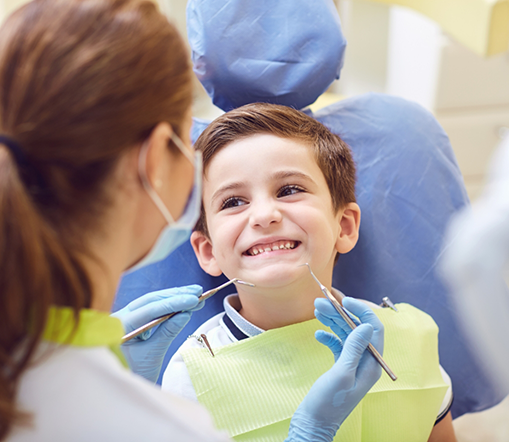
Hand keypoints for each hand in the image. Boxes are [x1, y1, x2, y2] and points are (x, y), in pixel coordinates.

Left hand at [111, 285, 202, 382]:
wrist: (121, 390)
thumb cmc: (133, 375)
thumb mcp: (152, 355)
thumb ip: (168, 332)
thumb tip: (185, 313)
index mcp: (119, 326)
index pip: (150, 309)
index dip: (174, 303)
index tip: (193, 299)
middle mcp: (120, 317)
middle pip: (151, 300)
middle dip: (176, 295)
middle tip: (198, 292)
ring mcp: (126, 318)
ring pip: (152, 302)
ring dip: (175, 298)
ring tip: (196, 295)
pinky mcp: (133, 321)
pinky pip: (152, 309)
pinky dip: (169, 306)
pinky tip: (183, 303)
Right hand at [286, 297, 382, 441]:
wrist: (314, 423)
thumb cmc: (328, 403)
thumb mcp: (341, 373)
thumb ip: (354, 348)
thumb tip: (367, 324)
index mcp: (371, 364)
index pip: (374, 329)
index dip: (361, 311)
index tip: (344, 300)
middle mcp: (365, 362)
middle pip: (356, 329)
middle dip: (340, 313)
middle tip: (320, 302)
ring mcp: (352, 364)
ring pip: (345, 334)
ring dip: (332, 321)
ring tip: (316, 309)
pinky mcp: (340, 367)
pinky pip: (337, 345)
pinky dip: (327, 337)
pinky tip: (317, 335)